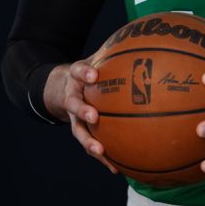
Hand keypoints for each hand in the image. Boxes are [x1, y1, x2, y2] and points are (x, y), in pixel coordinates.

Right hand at [44, 58, 118, 174]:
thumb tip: (142, 36)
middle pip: (73, 104)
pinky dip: (103, 158)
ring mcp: (74, 117)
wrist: (62, 87)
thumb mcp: (96, 57)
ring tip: (100, 151)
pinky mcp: (80, 132)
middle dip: (82, 111)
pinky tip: (117, 169)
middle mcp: (72, 96)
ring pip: (78, 131)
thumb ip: (113, 51)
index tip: (93, 75)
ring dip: (88, 141)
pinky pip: (91, 145)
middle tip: (93, 117)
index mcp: (76, 77)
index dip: (84, 73)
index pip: (77, 71)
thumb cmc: (89, 71)